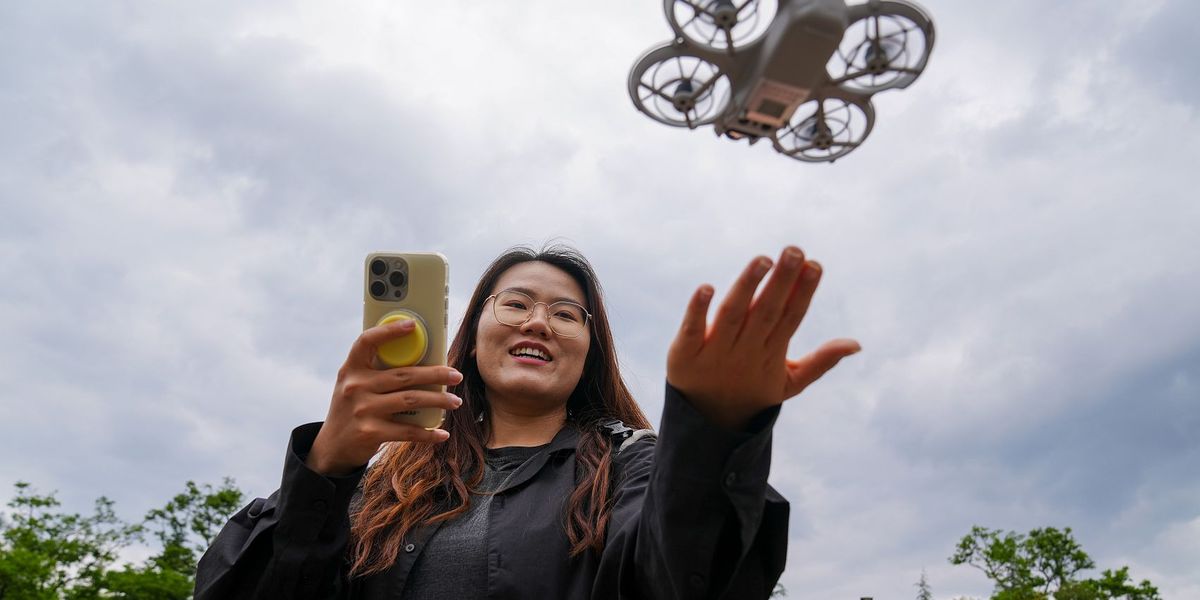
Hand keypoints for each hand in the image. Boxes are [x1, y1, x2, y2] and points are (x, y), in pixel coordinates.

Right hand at [306, 319, 463, 475]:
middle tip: (456, 375)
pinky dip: (428, 433)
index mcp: (352, 369)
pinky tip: (442, 433)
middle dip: (436, 374)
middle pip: (404, 374)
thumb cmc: (353, 408)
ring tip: (455, 402)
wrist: (332, 447)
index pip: (367, 341)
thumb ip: (376, 372)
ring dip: (439, 401)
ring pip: (411, 399)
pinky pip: (407, 430)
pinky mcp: (370, 432)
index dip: (389, 331)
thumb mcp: (355, 385)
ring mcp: (363, 410)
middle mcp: (355, 386)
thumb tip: (421, 360)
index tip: (412, 324)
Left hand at [667, 246, 860, 429]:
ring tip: (763, 260)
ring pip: (733, 315)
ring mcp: (714, 352)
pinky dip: (698, 310)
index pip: (791, 318)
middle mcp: (745, 350)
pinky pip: (693, 329)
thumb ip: (821, 361)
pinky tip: (707, 287)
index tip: (815, 264)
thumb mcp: (789, 382)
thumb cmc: (752, 394)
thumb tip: (857, 344)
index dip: (803, 292)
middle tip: (794, 251)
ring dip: (747, 286)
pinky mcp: (684, 354)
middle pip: (766, 312)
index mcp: (771, 353)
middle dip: (781, 282)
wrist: (706, 424)